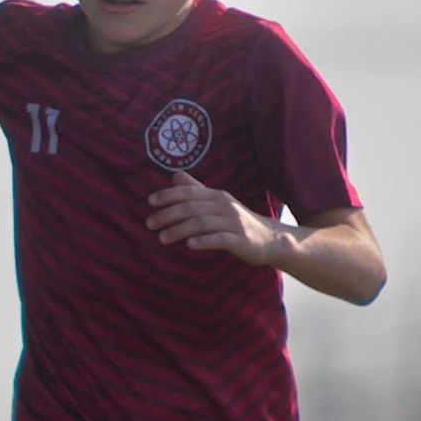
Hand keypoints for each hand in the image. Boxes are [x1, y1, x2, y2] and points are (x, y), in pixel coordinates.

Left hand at [145, 170, 280, 266]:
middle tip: (150, 224)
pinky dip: (203, 241)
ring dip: (180, 230)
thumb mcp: (217, 203)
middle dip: (168, 214)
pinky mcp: (241, 240)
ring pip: (202, 223)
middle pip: (192, 207)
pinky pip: (220, 239)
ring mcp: (234, 223)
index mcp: (216, 196)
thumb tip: (175, 175)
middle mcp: (224, 206)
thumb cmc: (237, 222)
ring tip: (162, 238)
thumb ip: (196, 191)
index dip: (169, 195)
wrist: (270, 239)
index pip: (189, 192)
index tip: (150, 202)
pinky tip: (189, 245)